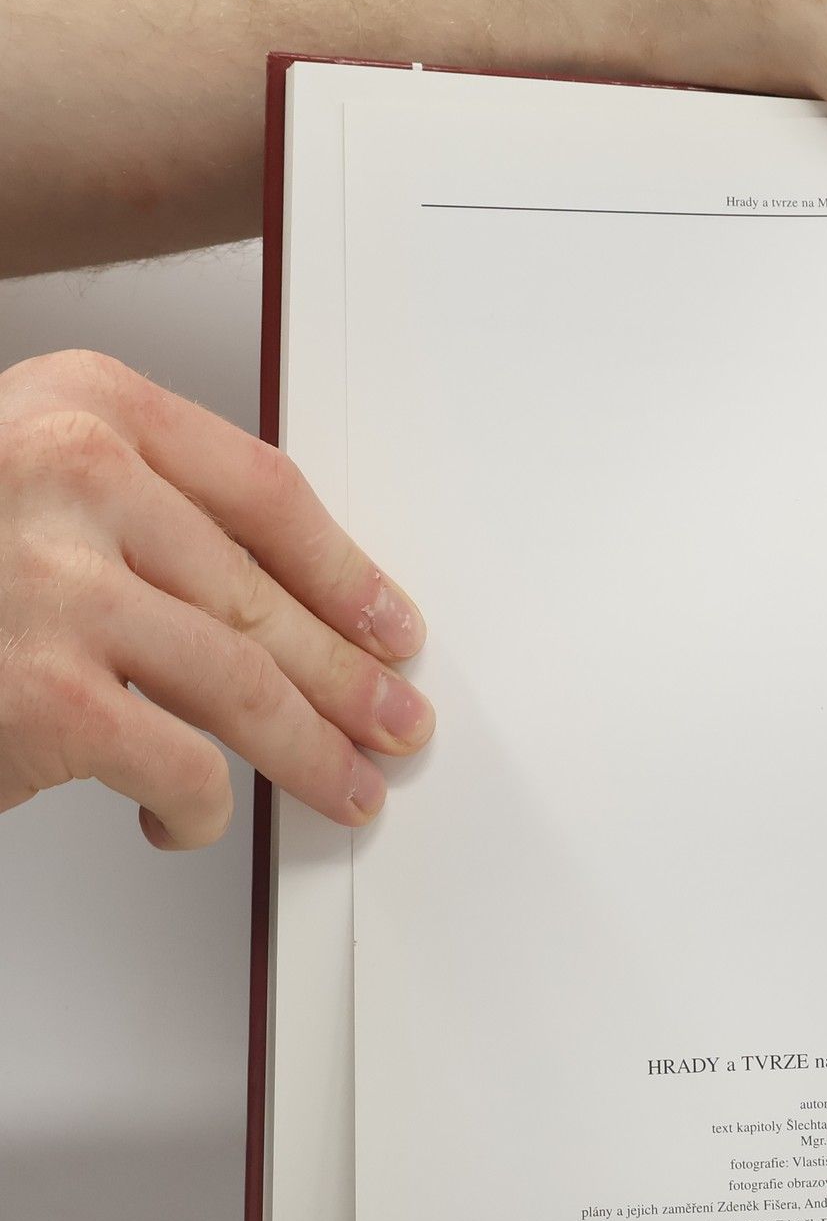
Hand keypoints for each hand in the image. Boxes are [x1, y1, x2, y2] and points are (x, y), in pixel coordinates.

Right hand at [0, 351, 431, 847]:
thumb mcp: (25, 488)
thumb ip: (139, 513)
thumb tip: (288, 606)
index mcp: (82, 404)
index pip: (264, 492)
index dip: (345, 573)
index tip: (390, 623)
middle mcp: (70, 473)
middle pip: (262, 594)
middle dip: (347, 677)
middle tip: (395, 721)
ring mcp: (54, 583)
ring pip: (243, 682)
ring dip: (310, 750)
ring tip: (347, 787)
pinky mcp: (45, 693)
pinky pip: (181, 764)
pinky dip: (198, 806)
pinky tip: (186, 816)